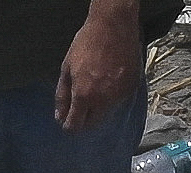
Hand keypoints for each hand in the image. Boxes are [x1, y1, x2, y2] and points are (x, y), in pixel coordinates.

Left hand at [57, 0, 143, 131]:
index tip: (67, 122)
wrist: (113, 28)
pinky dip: (112, 96)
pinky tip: (108, 80)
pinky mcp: (131, 91)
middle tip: (79, 106)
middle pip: (93, 124)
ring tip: (96, 85)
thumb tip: (59, 116)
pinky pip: (118, 101)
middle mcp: (103, 101)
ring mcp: (119, 97)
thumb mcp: (67, 67)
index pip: (76, 125)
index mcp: (83, 95)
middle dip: (84, 119)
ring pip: (106, 113)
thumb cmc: (86, 44)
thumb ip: (62, 95)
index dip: (69, 126)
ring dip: (98, 107)